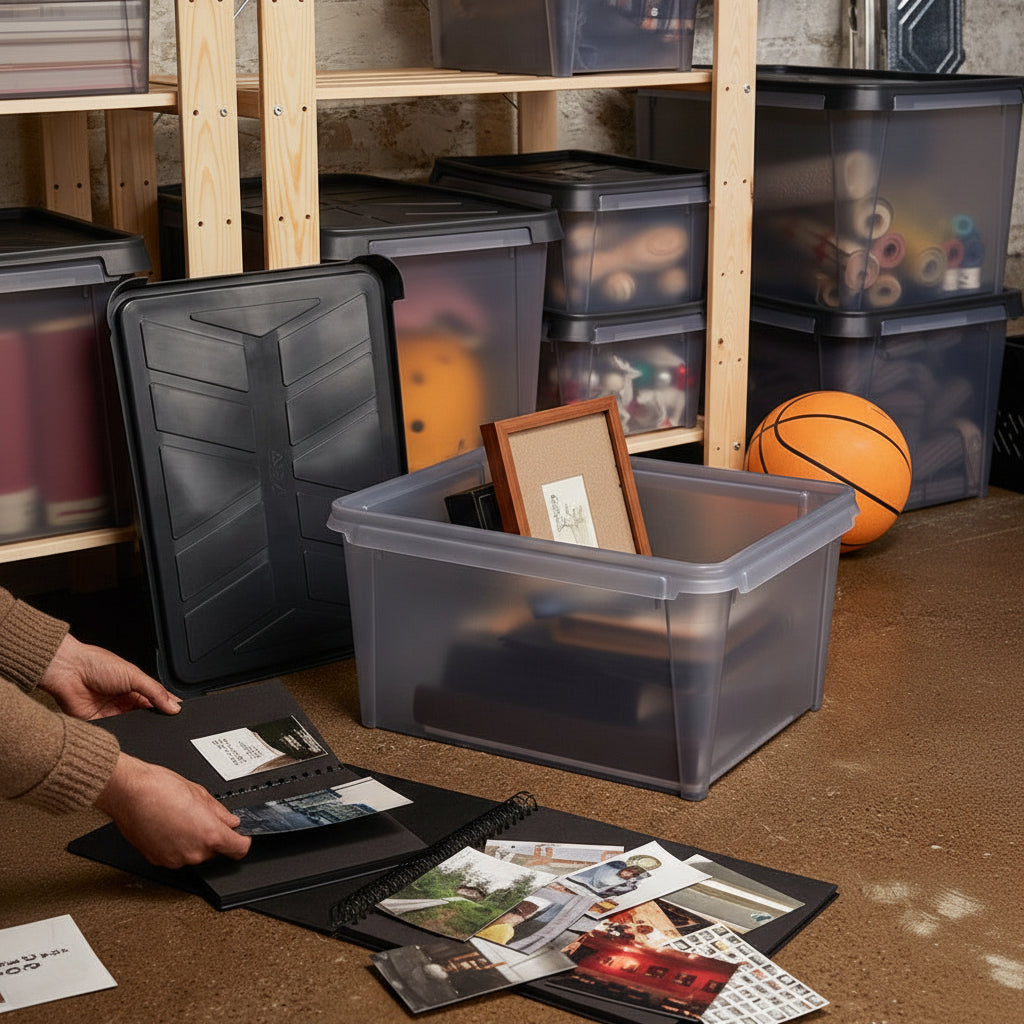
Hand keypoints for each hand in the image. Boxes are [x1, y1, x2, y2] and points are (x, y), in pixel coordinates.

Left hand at [37, 634, 181, 719]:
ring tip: (147, 728)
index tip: (180, 714)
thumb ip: (155, 691)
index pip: (158, 700)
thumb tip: (174, 706)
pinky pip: (115, 733)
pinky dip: (122, 735)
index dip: (168, 707)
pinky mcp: (99, 725)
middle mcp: (125, 702)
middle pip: (147, 716)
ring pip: (133, 727)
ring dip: (139, 729)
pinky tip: (128, 732)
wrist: (68, 671)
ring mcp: (112, 714)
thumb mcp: (134, 674)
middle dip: (156, 721)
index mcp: (136, 687)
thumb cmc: (96, 664)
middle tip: (165, 724)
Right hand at [94, 753, 251, 868]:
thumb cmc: (160, 788)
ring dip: (194, 841)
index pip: (239, 849)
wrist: (129, 793)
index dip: (242, 841)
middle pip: (216, 851)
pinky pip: (176, 856)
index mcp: (209, 835)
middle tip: (202, 817)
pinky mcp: (158, 860)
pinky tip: (169, 826)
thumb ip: (220, 812)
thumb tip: (230, 821)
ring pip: (195, 854)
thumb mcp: (200, 793)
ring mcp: (174, 859)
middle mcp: (194, 852)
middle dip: (213, 836)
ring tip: (182, 818)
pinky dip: (176, 845)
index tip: (241, 836)